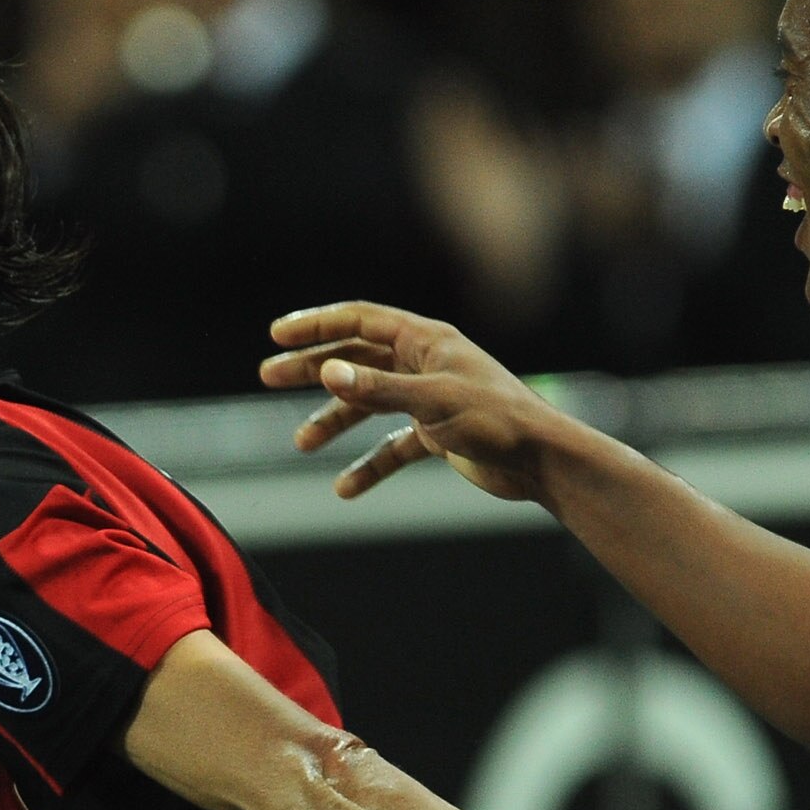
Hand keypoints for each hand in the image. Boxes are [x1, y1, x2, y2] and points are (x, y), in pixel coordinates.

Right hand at [258, 301, 570, 504]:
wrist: (541, 461)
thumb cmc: (497, 420)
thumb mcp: (432, 401)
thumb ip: (378, 389)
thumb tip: (328, 372)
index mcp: (426, 340)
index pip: (360, 321)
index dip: (317, 325)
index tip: (277, 336)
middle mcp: (424, 363)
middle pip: (356, 359)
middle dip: (311, 369)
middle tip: (268, 377)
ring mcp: (429, 398)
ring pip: (369, 404)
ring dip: (334, 422)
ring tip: (301, 443)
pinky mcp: (437, 433)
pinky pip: (391, 446)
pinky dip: (369, 465)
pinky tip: (346, 489)